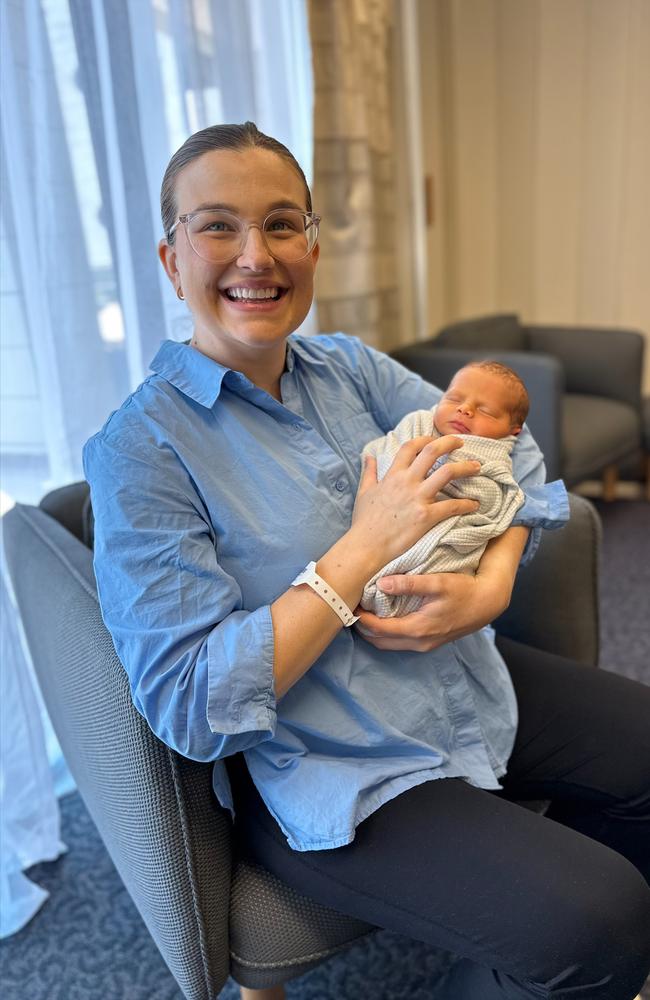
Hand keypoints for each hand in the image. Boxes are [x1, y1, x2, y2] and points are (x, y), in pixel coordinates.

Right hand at [351, 435, 480, 570]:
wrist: (366, 546)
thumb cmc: (364, 522)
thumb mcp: (364, 492)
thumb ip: (369, 472)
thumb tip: (368, 456)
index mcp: (393, 475)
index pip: (411, 447)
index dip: (425, 439)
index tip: (435, 439)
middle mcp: (407, 482)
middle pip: (432, 451)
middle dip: (450, 442)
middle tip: (462, 443)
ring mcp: (417, 498)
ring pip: (447, 473)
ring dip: (465, 467)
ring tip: (477, 467)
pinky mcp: (426, 516)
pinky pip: (452, 506)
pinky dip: (466, 504)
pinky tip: (474, 504)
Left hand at [355, 571, 510, 651]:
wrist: (488, 602)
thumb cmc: (464, 590)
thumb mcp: (438, 582)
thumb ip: (409, 583)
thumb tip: (382, 583)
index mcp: (418, 629)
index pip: (378, 629)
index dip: (361, 618)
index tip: (351, 604)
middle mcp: (419, 642)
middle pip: (380, 641)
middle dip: (363, 628)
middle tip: (352, 609)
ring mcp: (425, 645)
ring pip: (389, 644)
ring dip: (374, 632)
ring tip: (364, 613)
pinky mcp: (430, 642)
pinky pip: (400, 643)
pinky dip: (387, 634)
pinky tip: (384, 618)